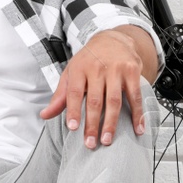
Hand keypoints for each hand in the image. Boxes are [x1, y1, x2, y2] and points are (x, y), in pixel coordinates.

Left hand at [40, 29, 147, 148]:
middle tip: (91, 143)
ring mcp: (115, 69)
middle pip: (94, 100)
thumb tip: (45, 115)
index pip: (74, 92)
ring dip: (111, 123)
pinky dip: (137, 113)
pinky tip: (137, 128)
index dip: (73, 111)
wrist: (113, 39)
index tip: (73, 128)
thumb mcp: (71, 73)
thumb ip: (60, 96)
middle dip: (92, 124)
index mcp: (79, 69)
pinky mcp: (131, 71)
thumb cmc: (89, 60)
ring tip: (107, 140)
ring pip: (113, 100)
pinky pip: (135, 95)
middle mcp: (97, 68)